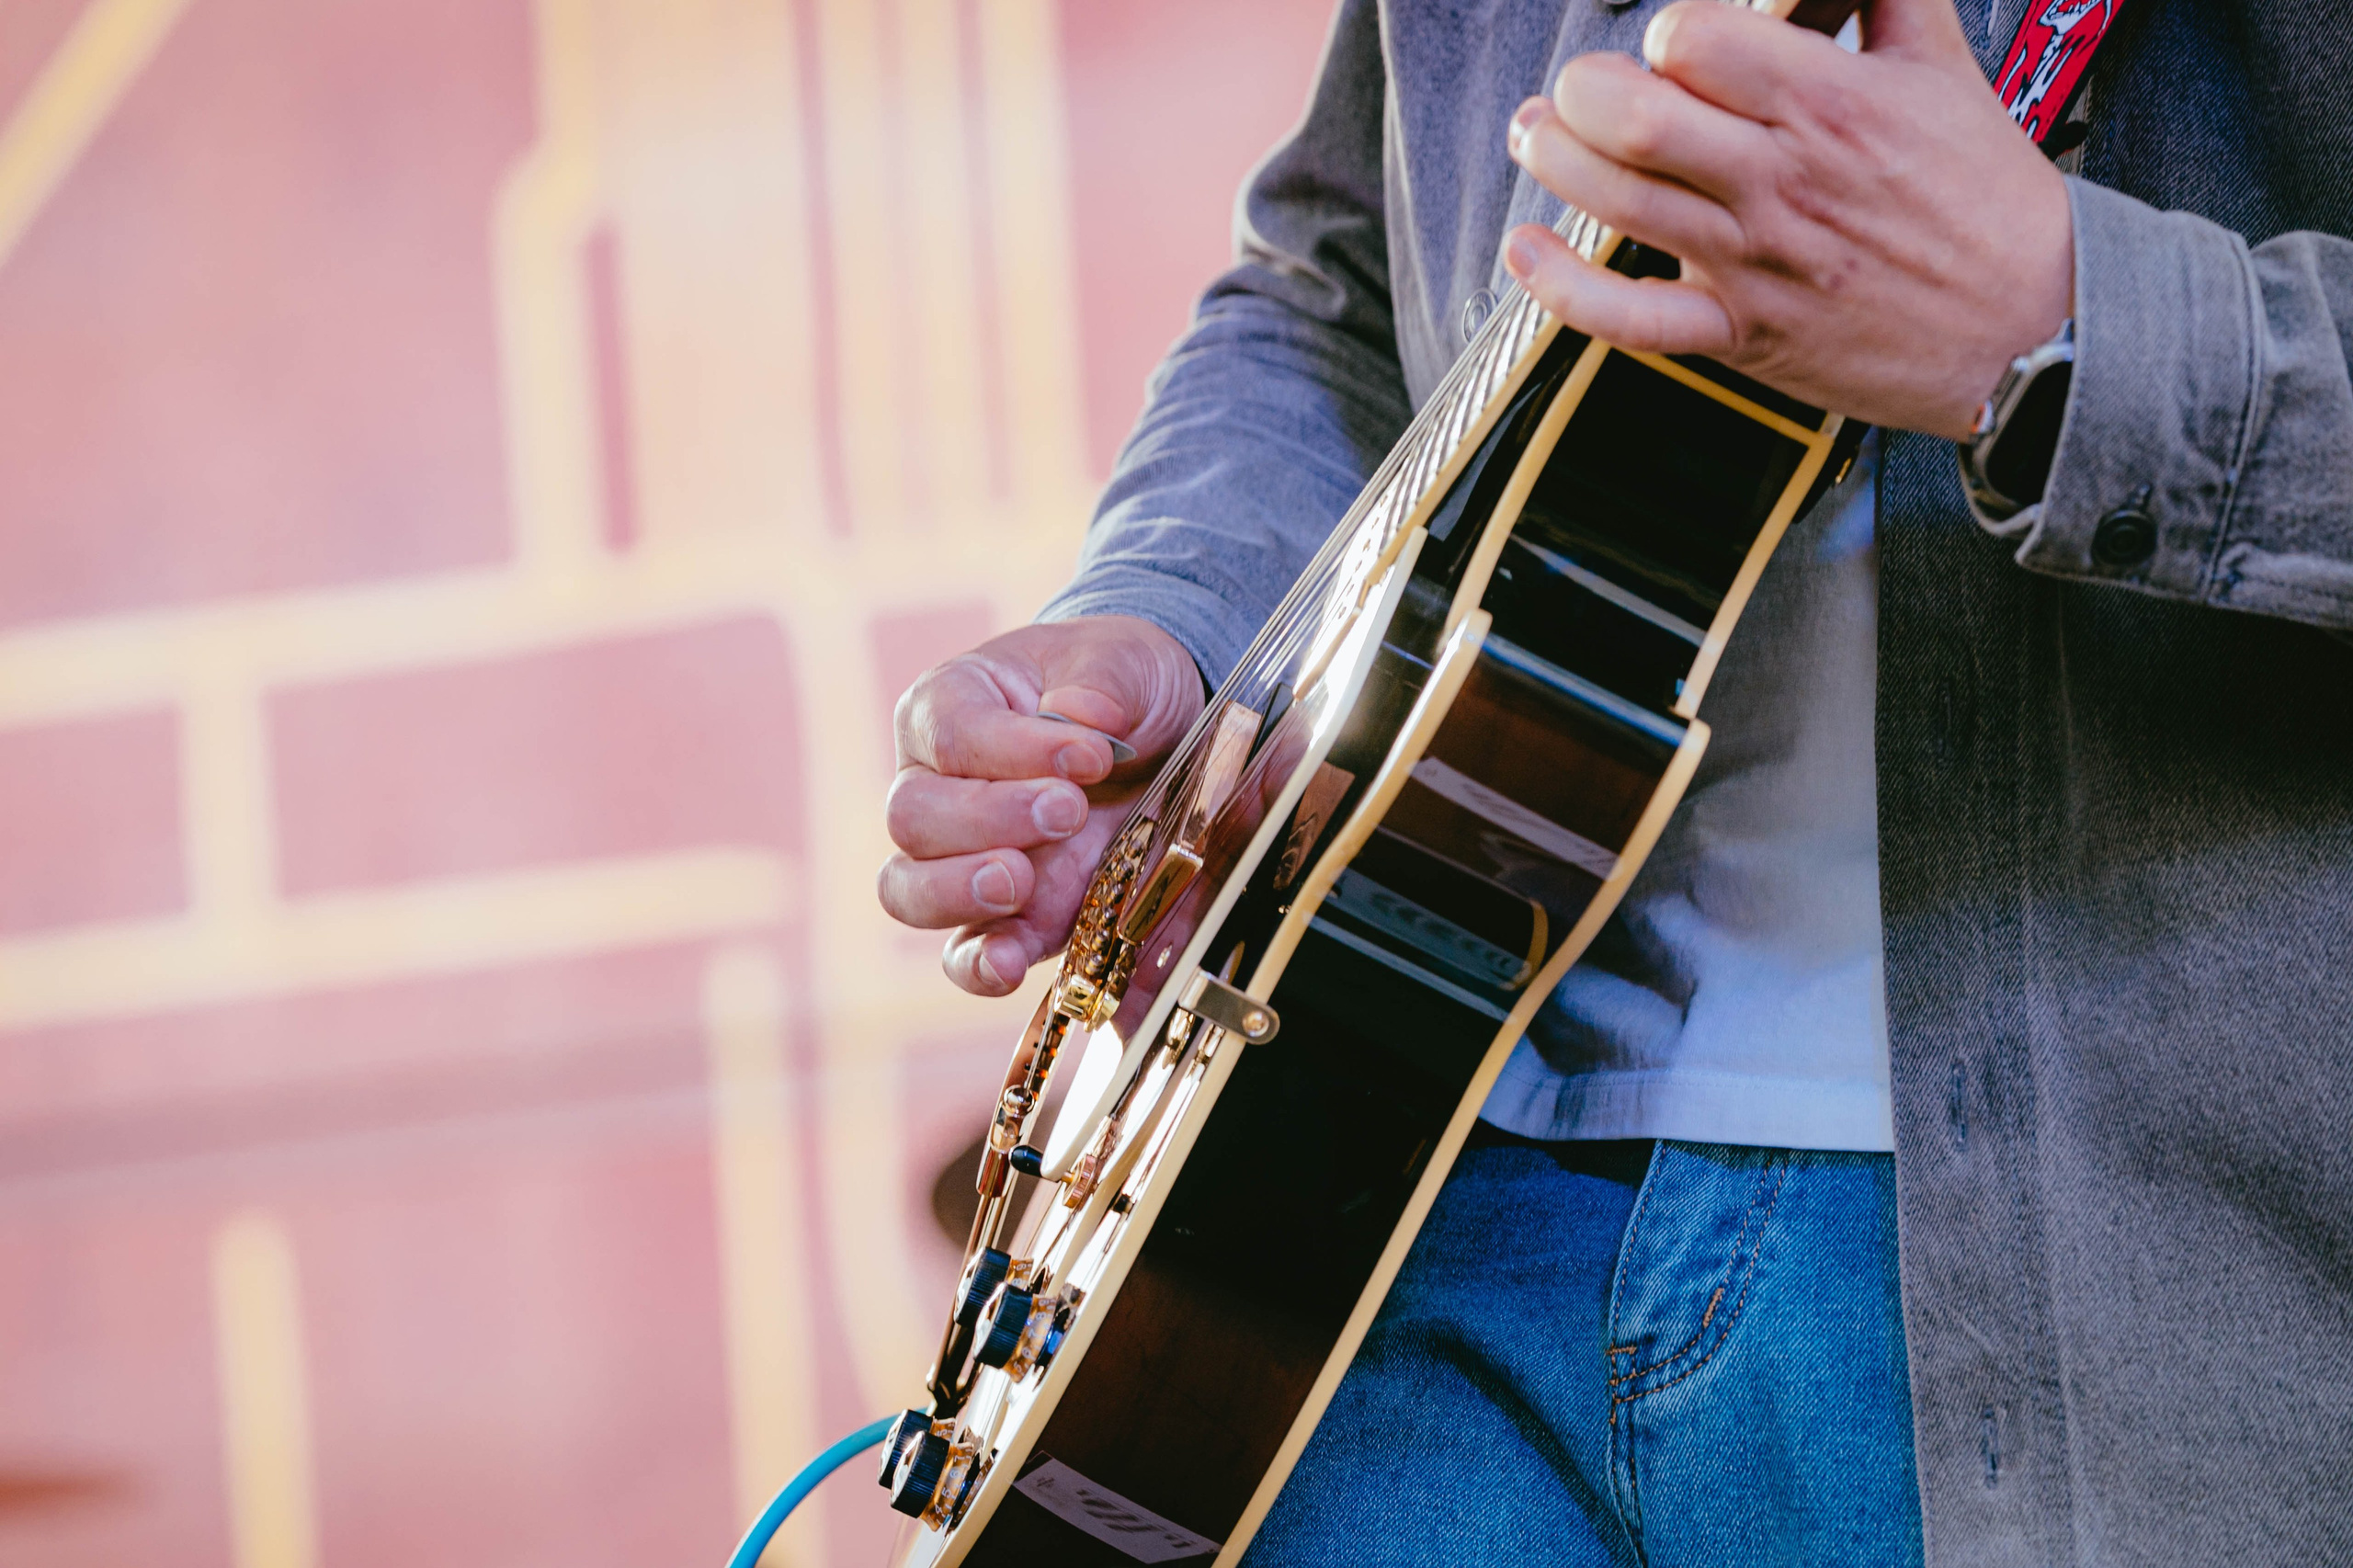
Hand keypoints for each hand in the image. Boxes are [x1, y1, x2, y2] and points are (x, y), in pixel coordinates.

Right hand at [879, 616, 1203, 995]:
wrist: (1157, 736)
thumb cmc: (1117, 686)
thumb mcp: (1121, 661)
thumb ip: (1100, 683)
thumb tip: (1081, 717)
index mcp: (948, 705)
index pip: (949, 734)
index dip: (1012, 749)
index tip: (1090, 755)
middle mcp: (933, 784)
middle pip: (914, 817)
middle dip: (989, 819)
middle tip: (1068, 811)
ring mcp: (957, 857)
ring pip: (909, 888)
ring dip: (962, 891)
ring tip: (1022, 880)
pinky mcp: (998, 916)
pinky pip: (960, 952)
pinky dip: (977, 963)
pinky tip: (1007, 965)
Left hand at [1501, 0, 2071, 439]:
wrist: (2037, 326)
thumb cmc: (1985, 200)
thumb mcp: (1942, 65)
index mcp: (1828, 101)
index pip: (1693, 39)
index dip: (1662, 34)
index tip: (1670, 47)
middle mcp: (1780, 179)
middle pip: (1633, 117)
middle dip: (1582, 91)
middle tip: (1578, 88)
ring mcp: (1755, 261)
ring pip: (1617, 200)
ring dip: (1554, 161)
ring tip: (1538, 134)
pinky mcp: (1742, 334)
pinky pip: (1628, 318)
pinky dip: (1561, 286)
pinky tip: (1528, 249)